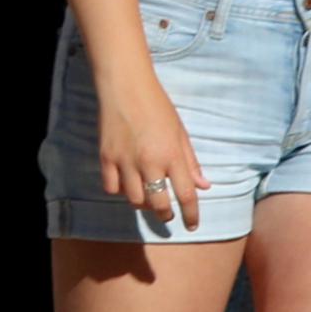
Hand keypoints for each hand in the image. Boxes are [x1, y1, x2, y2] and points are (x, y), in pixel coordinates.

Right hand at [96, 66, 206, 234]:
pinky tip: (126, 184)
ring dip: (143, 204)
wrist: (125, 86)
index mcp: (172, 155)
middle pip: (158, 204)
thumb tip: (204, 185)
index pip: (186, 195)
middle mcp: (149, 162)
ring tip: (147, 198)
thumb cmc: (157, 106)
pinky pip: (112, 187)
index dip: (192, 214)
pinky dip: (120, 190)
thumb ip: (191, 161)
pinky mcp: (106, 157)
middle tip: (168, 215)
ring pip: (134, 199)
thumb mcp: (181, 132)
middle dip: (165, 215)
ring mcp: (125, 161)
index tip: (192, 225)